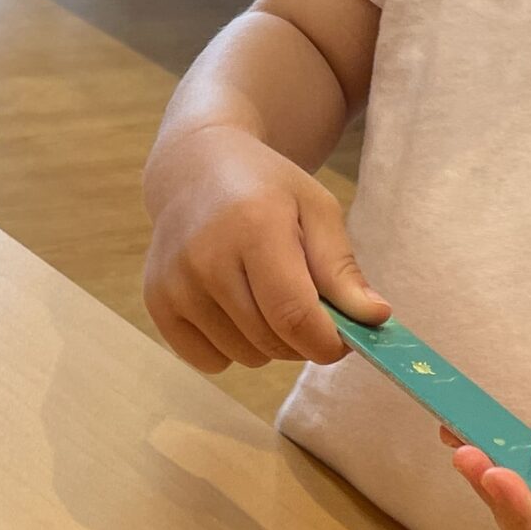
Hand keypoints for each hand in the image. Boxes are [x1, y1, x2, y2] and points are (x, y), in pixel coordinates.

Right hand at [142, 125, 387, 369]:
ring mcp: (175, 282)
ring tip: (264, 297)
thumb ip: (342, 268)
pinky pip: (208, 360)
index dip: (328, 342)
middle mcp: (206, 257)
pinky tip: (231, 306)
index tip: (342, 338)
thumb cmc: (267, 189)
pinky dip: (230, 347)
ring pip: (243, 356)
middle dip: (302, 340)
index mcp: (254, 226)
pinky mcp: (156, 301)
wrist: (195, 168)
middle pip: (271, 340)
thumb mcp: (316, 210)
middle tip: (307, 307)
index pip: (294, 315)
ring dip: (267, 342)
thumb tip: (374, 319)